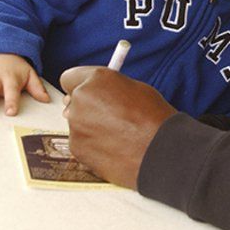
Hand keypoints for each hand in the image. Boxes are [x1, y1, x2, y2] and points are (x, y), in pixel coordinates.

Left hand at [60, 67, 176, 189]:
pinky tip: (114, 148)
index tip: (88, 92)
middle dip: (85, 106)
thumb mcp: (136, 89)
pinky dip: (93, 146)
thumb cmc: (155, 119)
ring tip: (117, 135)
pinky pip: (81, 143)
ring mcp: (76, 125)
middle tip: (105, 115)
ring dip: (90, 128)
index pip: (70, 77)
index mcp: (96, 79)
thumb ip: (111, 88)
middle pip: (72, 101)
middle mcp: (81, 99)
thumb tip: (101, 93)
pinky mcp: (77, 148)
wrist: (160, 151)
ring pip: (77, 124)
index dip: (80, 85)